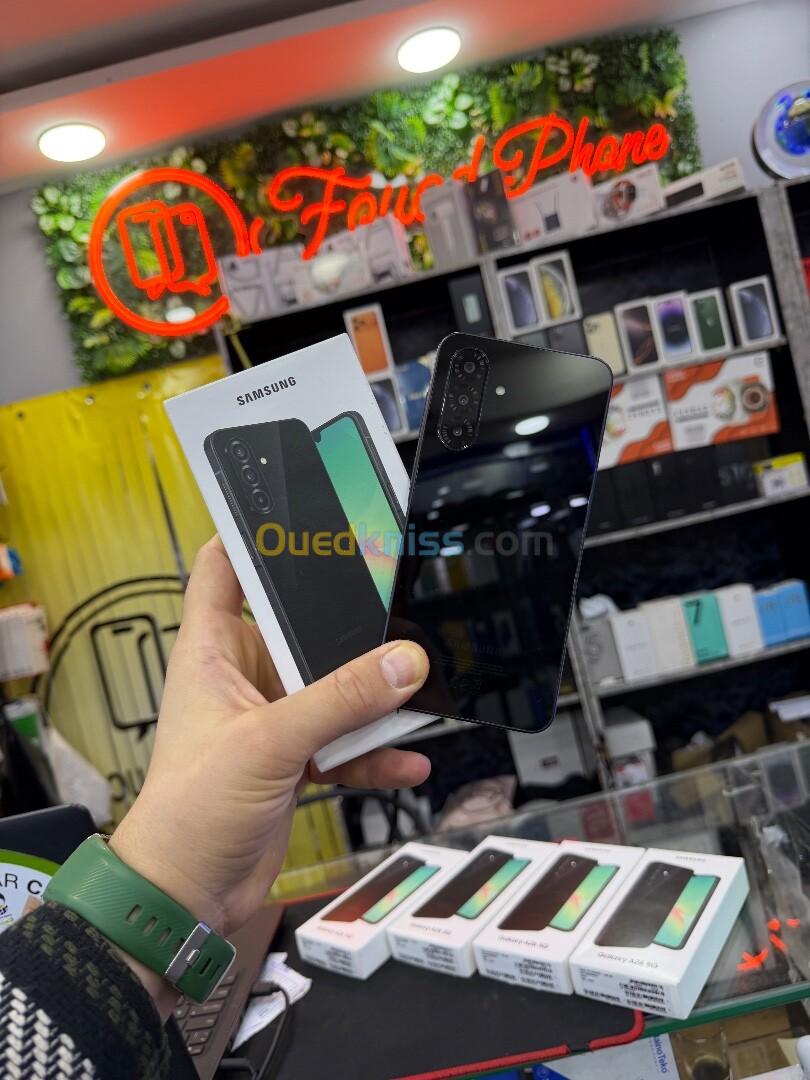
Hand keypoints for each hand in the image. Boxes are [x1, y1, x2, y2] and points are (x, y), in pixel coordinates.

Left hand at [110, 536, 429, 951]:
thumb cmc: (188, 812)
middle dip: (346, 627)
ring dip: (370, 694)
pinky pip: (344, 740)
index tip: (300, 514)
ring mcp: (270, 718)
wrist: (186, 896)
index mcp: (211, 652)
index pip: (222, 570)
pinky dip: (374, 750)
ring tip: (418, 689)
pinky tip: (408, 758)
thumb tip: (403, 663)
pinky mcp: (292, 759)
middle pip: (298, 629)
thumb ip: (340, 701)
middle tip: (395, 605)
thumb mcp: (269, 742)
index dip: (252, 537)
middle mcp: (241, 677)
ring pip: (331, 687)